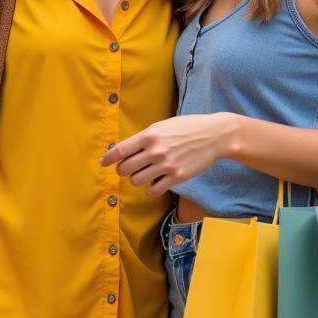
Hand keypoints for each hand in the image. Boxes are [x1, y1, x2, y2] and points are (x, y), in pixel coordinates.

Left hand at [102, 112, 235, 195]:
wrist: (213, 135)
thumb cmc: (186, 127)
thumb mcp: (163, 126)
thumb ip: (144, 138)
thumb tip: (124, 150)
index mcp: (150, 135)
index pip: (120, 150)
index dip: (108, 158)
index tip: (103, 162)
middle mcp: (156, 150)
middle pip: (125, 168)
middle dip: (123, 169)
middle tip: (128, 168)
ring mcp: (167, 165)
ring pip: (137, 180)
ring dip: (137, 178)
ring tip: (144, 173)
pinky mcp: (177, 177)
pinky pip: (153, 190)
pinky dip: (150, 189)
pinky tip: (155, 183)